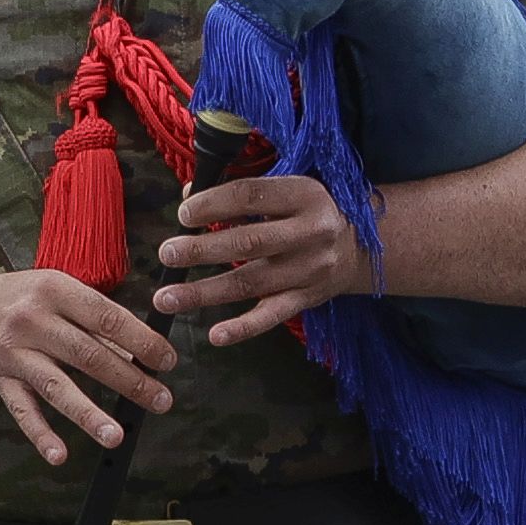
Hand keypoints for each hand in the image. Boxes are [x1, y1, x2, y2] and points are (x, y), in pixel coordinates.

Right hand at [0, 266, 173, 463]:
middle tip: (160, 401)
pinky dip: (41, 434)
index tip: (166, 361)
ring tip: (116, 436)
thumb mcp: (63, 293)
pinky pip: (23, 411)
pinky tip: (59, 454)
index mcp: (55, 290)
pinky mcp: (1, 380)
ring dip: (88, 414)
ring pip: (57, 387)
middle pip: (88, 355)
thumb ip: (99, 322)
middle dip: (129, 381)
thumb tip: (142, 354)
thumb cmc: (28, 300)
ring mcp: (14, 353)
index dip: (141, 341)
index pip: (106, 317)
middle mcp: (31, 321)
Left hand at [149, 173, 372, 348]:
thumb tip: (187, 197)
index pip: (252, 195)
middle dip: (202, 250)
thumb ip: (240, 192)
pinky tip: (215, 335)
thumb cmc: (308, 211)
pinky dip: (243, 328)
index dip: (214, 203)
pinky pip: (272, 316)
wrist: (359, 246)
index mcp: (303, 194)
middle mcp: (310, 232)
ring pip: (251, 282)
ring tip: (166, 297)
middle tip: (166, 254)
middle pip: (248, 242)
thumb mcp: (286, 188)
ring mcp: (309, 270)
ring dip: (204, 292)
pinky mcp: (307, 299)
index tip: (183, 214)